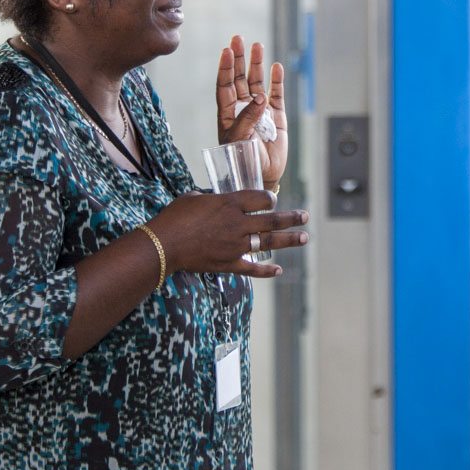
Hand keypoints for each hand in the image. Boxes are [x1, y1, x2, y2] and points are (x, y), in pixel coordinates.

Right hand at [146, 191, 308, 278]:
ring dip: (289, 240)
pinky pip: (252, 268)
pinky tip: (278, 270)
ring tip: (304, 237)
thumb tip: (215, 202)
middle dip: (291, 218)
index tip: (271, 201)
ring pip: (269, 242)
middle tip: (305, 217)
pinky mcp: (229, 263)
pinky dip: (267, 270)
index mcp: (230, 203)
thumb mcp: (194, 198)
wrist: (163, 244)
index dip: (269, 199)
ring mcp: (236, 245)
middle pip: (272, 220)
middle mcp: (238, 223)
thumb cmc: (175, 217)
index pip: (261, 198)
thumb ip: (212, 200)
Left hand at [216, 36, 288, 186]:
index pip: (225, 85)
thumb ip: (248, 118)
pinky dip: (276, 81)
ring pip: (258, 82)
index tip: (227, 51)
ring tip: (258, 46)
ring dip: (257, 65)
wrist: (260, 175)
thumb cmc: (243, 160)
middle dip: (240, 59)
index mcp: (228, 113)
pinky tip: (276, 67)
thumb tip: (260, 97)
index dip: (226, 68)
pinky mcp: (276, 116)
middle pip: (240, 78)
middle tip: (239, 39)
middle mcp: (243, 108)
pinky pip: (277, 95)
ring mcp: (260, 110)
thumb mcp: (239, 139)